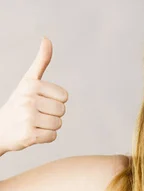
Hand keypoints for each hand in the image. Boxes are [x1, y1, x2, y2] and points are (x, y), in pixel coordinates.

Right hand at [0, 36, 68, 153]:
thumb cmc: (19, 103)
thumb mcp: (28, 81)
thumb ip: (41, 61)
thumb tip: (47, 38)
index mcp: (30, 85)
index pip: (64, 97)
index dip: (55, 101)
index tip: (40, 101)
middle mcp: (27, 100)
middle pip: (62, 111)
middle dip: (52, 115)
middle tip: (36, 114)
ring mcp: (27, 118)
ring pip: (58, 124)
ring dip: (49, 126)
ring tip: (34, 123)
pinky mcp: (28, 136)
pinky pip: (53, 137)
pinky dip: (46, 138)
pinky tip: (33, 133)